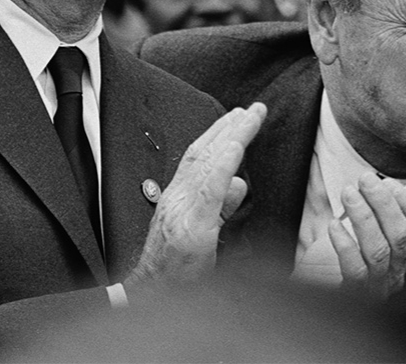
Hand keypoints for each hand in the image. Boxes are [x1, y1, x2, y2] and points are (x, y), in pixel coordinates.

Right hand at [125, 102, 265, 285]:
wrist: (152, 297)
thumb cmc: (176, 269)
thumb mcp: (201, 229)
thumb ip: (220, 205)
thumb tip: (239, 184)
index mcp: (178, 197)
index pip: (198, 156)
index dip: (218, 132)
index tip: (238, 115)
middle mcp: (177, 198)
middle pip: (205, 153)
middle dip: (231, 127)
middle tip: (254, 109)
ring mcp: (183, 212)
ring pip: (208, 164)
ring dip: (232, 136)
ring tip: (250, 118)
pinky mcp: (193, 229)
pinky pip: (209, 191)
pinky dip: (223, 166)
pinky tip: (236, 147)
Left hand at [328, 172, 405, 298]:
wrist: (319, 284)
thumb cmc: (350, 252)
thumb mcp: (376, 225)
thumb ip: (400, 205)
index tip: (388, 182)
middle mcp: (397, 272)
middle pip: (400, 237)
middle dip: (383, 203)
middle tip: (365, 180)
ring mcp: (377, 285)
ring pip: (378, 252)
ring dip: (363, 218)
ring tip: (349, 193)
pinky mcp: (354, 294)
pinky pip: (355, 270)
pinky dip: (345, 245)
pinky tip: (334, 224)